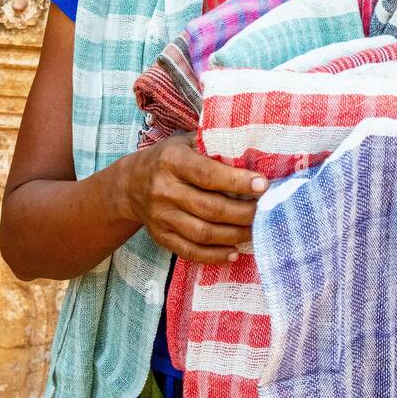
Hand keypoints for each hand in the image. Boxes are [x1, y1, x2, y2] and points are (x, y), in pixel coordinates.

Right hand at [120, 132, 268, 264]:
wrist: (130, 184)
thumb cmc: (169, 158)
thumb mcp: (185, 142)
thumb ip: (213, 145)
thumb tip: (254, 150)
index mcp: (172, 161)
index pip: (208, 174)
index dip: (237, 181)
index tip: (263, 185)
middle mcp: (164, 189)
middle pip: (210, 207)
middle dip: (243, 212)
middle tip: (267, 211)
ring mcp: (161, 216)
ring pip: (203, 232)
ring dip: (234, 234)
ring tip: (255, 230)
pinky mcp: (161, 236)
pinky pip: (190, 250)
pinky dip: (214, 255)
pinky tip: (234, 252)